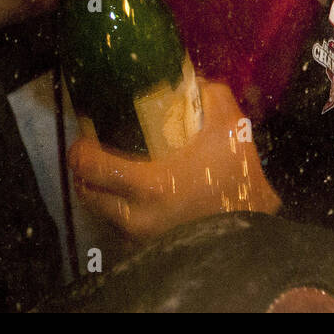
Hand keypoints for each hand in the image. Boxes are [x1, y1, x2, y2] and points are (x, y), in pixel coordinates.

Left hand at [68, 81, 280, 242]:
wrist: (254, 232)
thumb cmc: (238, 181)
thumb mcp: (231, 129)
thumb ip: (211, 96)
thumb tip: (193, 82)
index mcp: (148, 186)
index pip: (90, 168)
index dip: (80, 150)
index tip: (85, 136)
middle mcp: (135, 218)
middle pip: (86, 193)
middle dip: (84, 171)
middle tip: (94, 151)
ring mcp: (140, 240)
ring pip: (100, 213)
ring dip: (100, 192)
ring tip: (113, 172)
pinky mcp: (148, 252)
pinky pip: (119, 229)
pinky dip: (118, 211)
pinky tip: (134, 197)